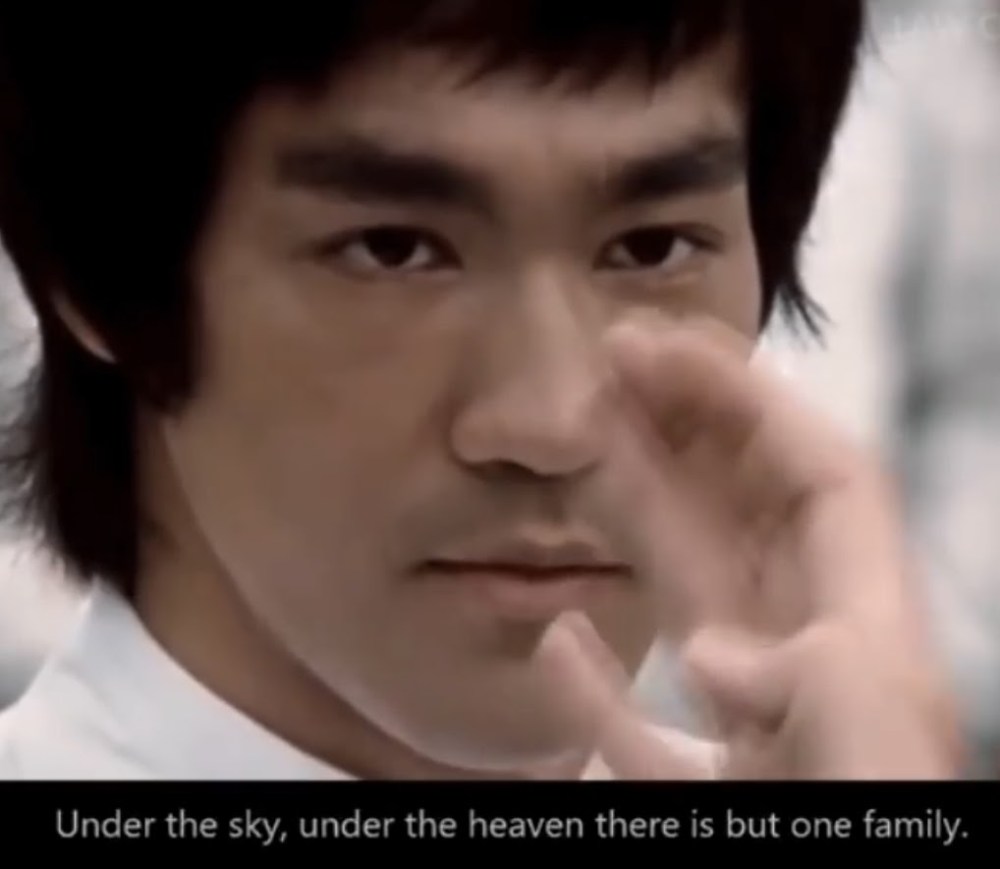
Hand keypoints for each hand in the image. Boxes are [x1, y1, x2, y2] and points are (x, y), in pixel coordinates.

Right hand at [539, 318, 960, 779]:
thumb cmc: (868, 829)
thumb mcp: (869, 755)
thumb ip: (819, 682)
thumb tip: (713, 650)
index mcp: (863, 636)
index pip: (823, 477)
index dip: (754, 399)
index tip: (672, 347)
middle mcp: (807, 654)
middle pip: (749, 506)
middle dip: (688, 420)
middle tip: (615, 358)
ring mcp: (755, 712)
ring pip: (691, 578)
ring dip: (639, 502)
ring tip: (587, 436)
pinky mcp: (711, 775)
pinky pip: (643, 715)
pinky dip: (596, 674)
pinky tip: (561, 634)